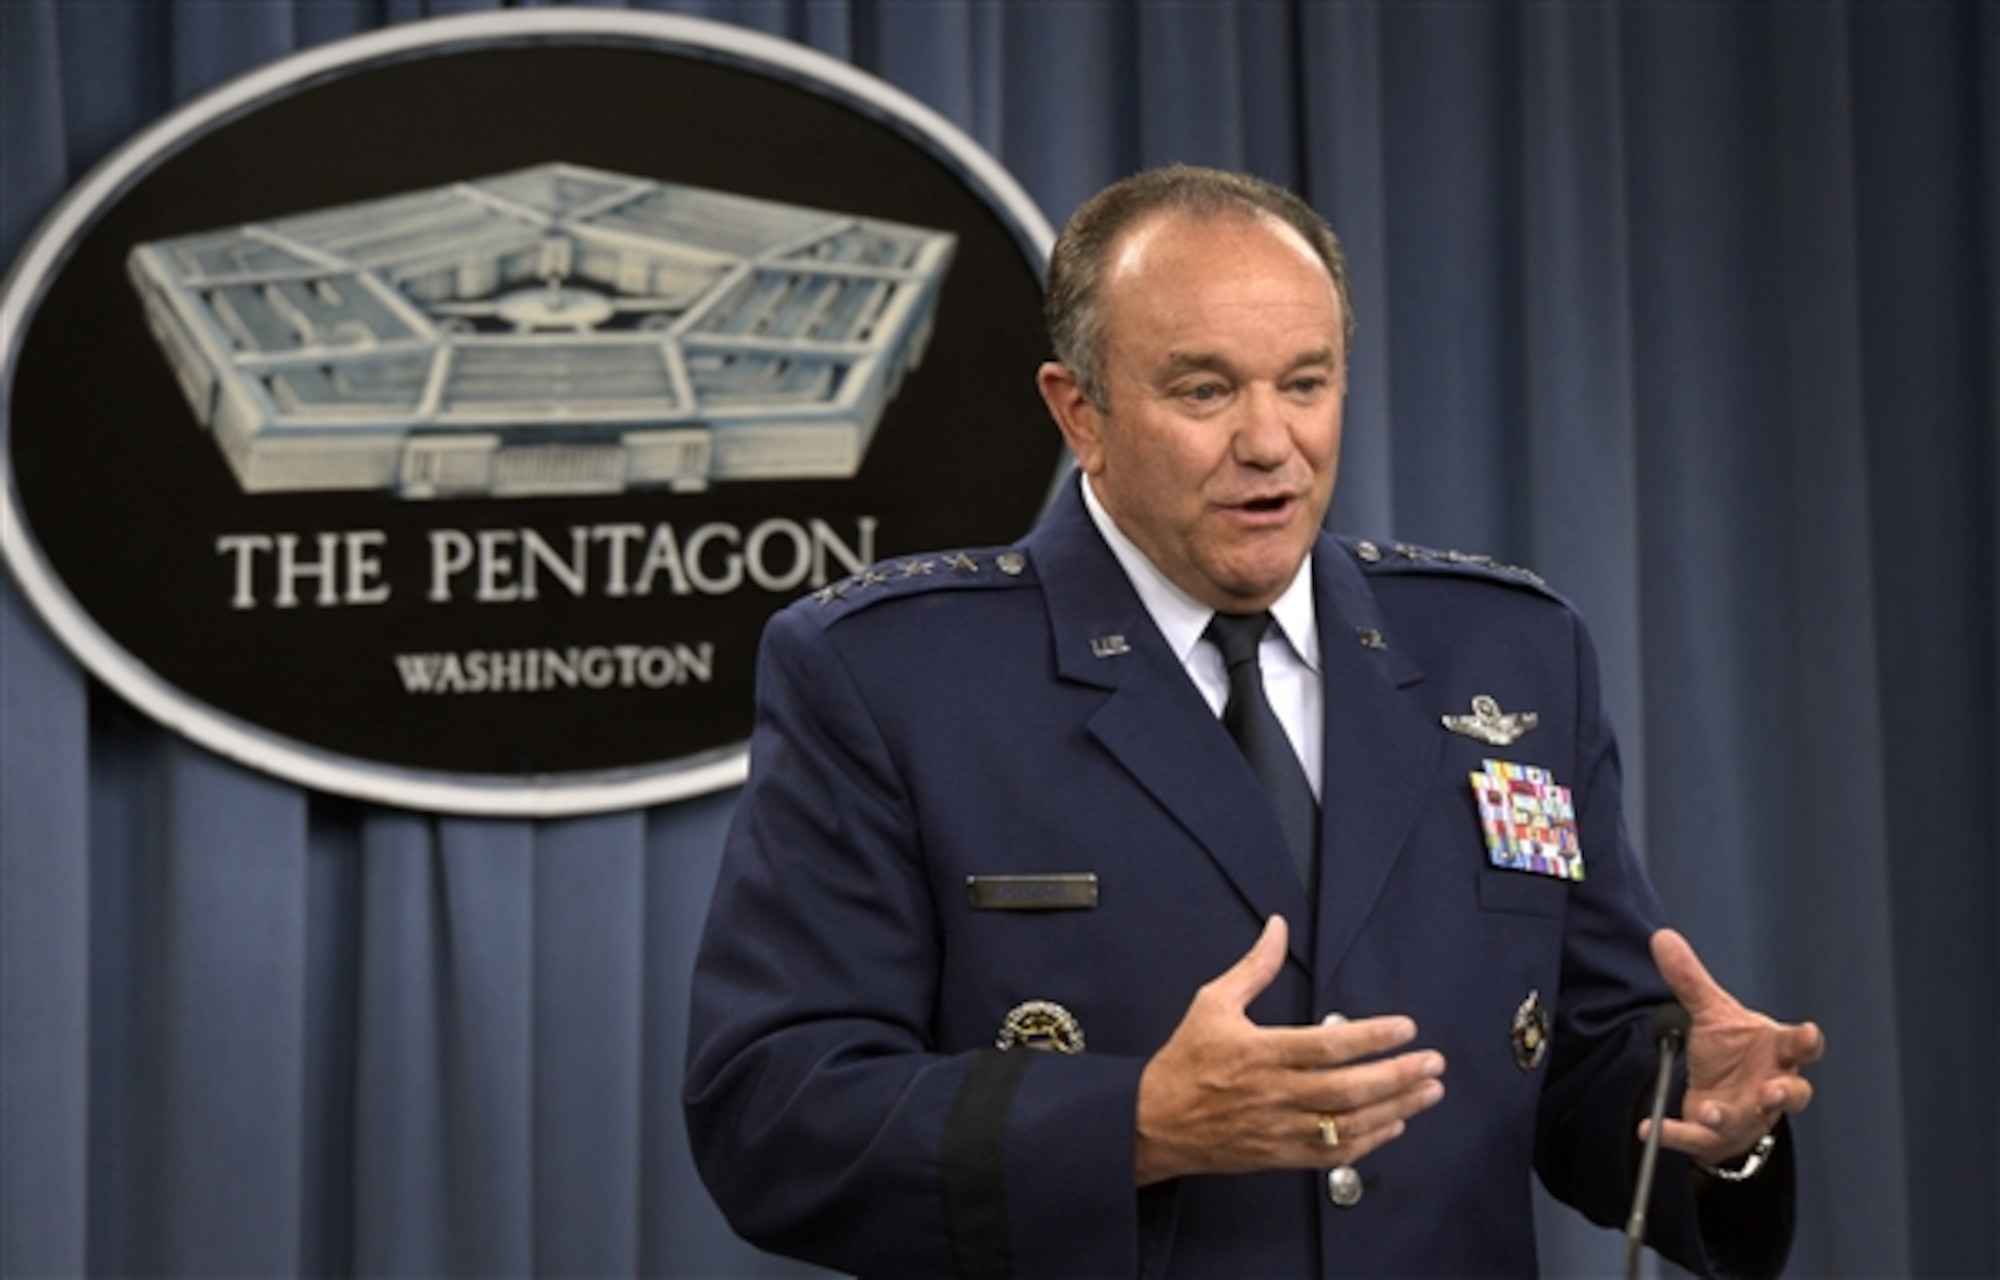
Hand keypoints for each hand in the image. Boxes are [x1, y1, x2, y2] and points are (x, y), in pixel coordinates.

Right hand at [1133, 915, 1446, 1184]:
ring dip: (1397, 1107)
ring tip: (1429, 1091)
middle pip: (1349, 1088)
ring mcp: (1279, 1129)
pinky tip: (1395, 1124)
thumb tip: (1278, 928)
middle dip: (1398, 1075)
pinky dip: (1370, 1142)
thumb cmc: (1183, 1062)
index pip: (1326, 1047)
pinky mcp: (1280, 1156)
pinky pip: (1334, 1154)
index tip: (1405, 1028)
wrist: (1152, 1122)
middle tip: (1433, 1062)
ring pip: (1349, 1124)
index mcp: (1259, 1052)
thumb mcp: (1212, 1003)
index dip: (1371, 1037)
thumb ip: (1254, 967)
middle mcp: (1274, 1094)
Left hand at [1645, 928, 1824, 1166]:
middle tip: (1772, 1090)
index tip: (1808, 1033)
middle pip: (1792, 1093)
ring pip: (1749, 1121)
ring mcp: (1749, 1115)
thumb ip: (1690, 980)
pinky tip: (1651, 1127)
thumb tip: (1661, 937)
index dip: (1805, 1041)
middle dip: (1784, 1093)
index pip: (1798, 1046)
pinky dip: (1675, 1135)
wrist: (1721, 1093)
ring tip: (1711, 1111)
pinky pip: (1699, 1139)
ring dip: (1730, 1117)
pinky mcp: (1720, 1136)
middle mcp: (1770, 1086)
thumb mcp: (1711, 1013)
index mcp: (1776, 1052)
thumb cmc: (1732, 1051)